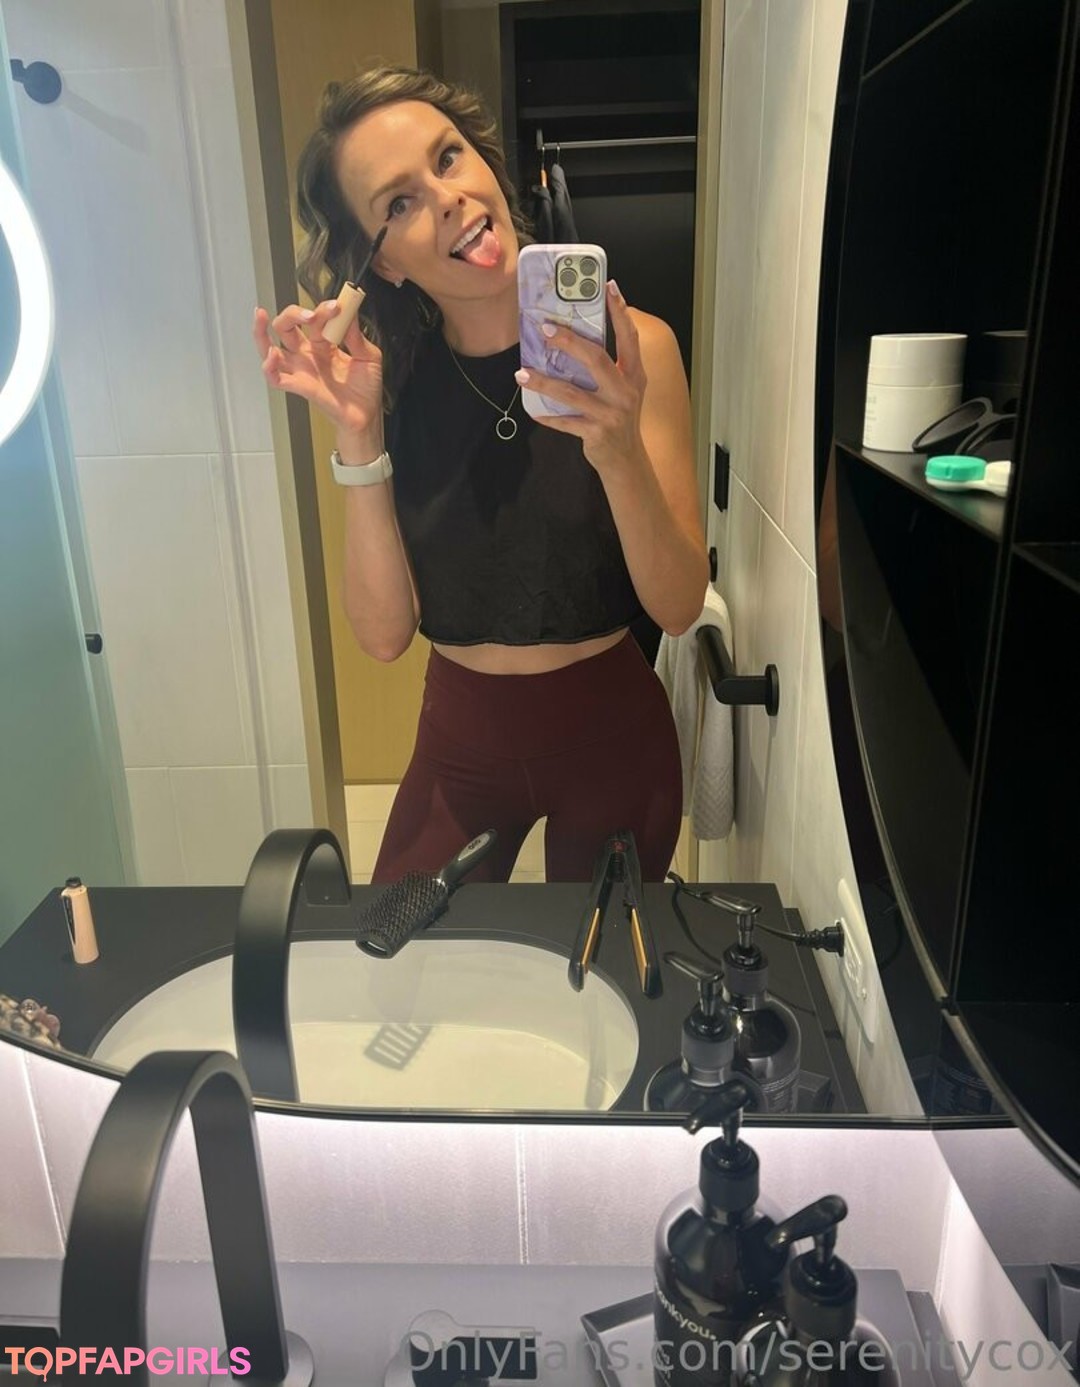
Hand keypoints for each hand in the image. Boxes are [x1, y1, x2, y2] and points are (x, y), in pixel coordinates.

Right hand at [252, 299, 383, 439]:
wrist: (368, 415)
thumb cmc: (366, 388)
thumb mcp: (369, 356)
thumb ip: (357, 336)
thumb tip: (348, 312)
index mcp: (323, 344)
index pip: (314, 319)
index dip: (323, 310)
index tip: (338, 307)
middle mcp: (308, 354)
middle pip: (286, 327)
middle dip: (292, 313)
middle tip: (310, 314)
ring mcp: (302, 370)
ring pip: (269, 348)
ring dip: (262, 331)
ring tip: (262, 315)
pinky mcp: (301, 387)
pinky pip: (276, 378)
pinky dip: (268, 367)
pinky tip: (272, 356)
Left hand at [514, 280, 648, 476]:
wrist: (626, 460)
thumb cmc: (619, 418)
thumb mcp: (624, 390)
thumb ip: (609, 367)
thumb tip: (574, 340)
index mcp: (634, 375)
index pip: (629, 337)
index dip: (620, 312)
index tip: (609, 287)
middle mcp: (626, 392)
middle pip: (597, 359)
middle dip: (570, 343)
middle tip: (547, 330)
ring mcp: (611, 413)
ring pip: (572, 392)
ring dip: (544, 382)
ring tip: (521, 374)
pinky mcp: (596, 433)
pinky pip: (565, 421)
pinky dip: (547, 415)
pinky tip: (532, 409)